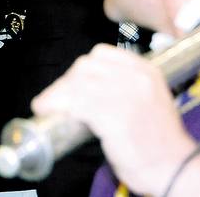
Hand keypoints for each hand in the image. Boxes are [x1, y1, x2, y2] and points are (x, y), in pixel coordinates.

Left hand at [31, 44, 196, 196]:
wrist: (176, 170)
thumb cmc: (161, 143)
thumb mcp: (148, 101)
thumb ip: (124, 87)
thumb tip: (88, 87)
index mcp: (145, 70)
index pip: (102, 54)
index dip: (81, 68)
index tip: (71, 81)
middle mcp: (135, 77)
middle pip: (86, 66)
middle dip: (67, 80)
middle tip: (57, 97)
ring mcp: (124, 95)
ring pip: (78, 84)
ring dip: (57, 95)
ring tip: (47, 105)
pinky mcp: (113, 116)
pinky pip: (77, 104)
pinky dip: (59, 106)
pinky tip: (51, 112)